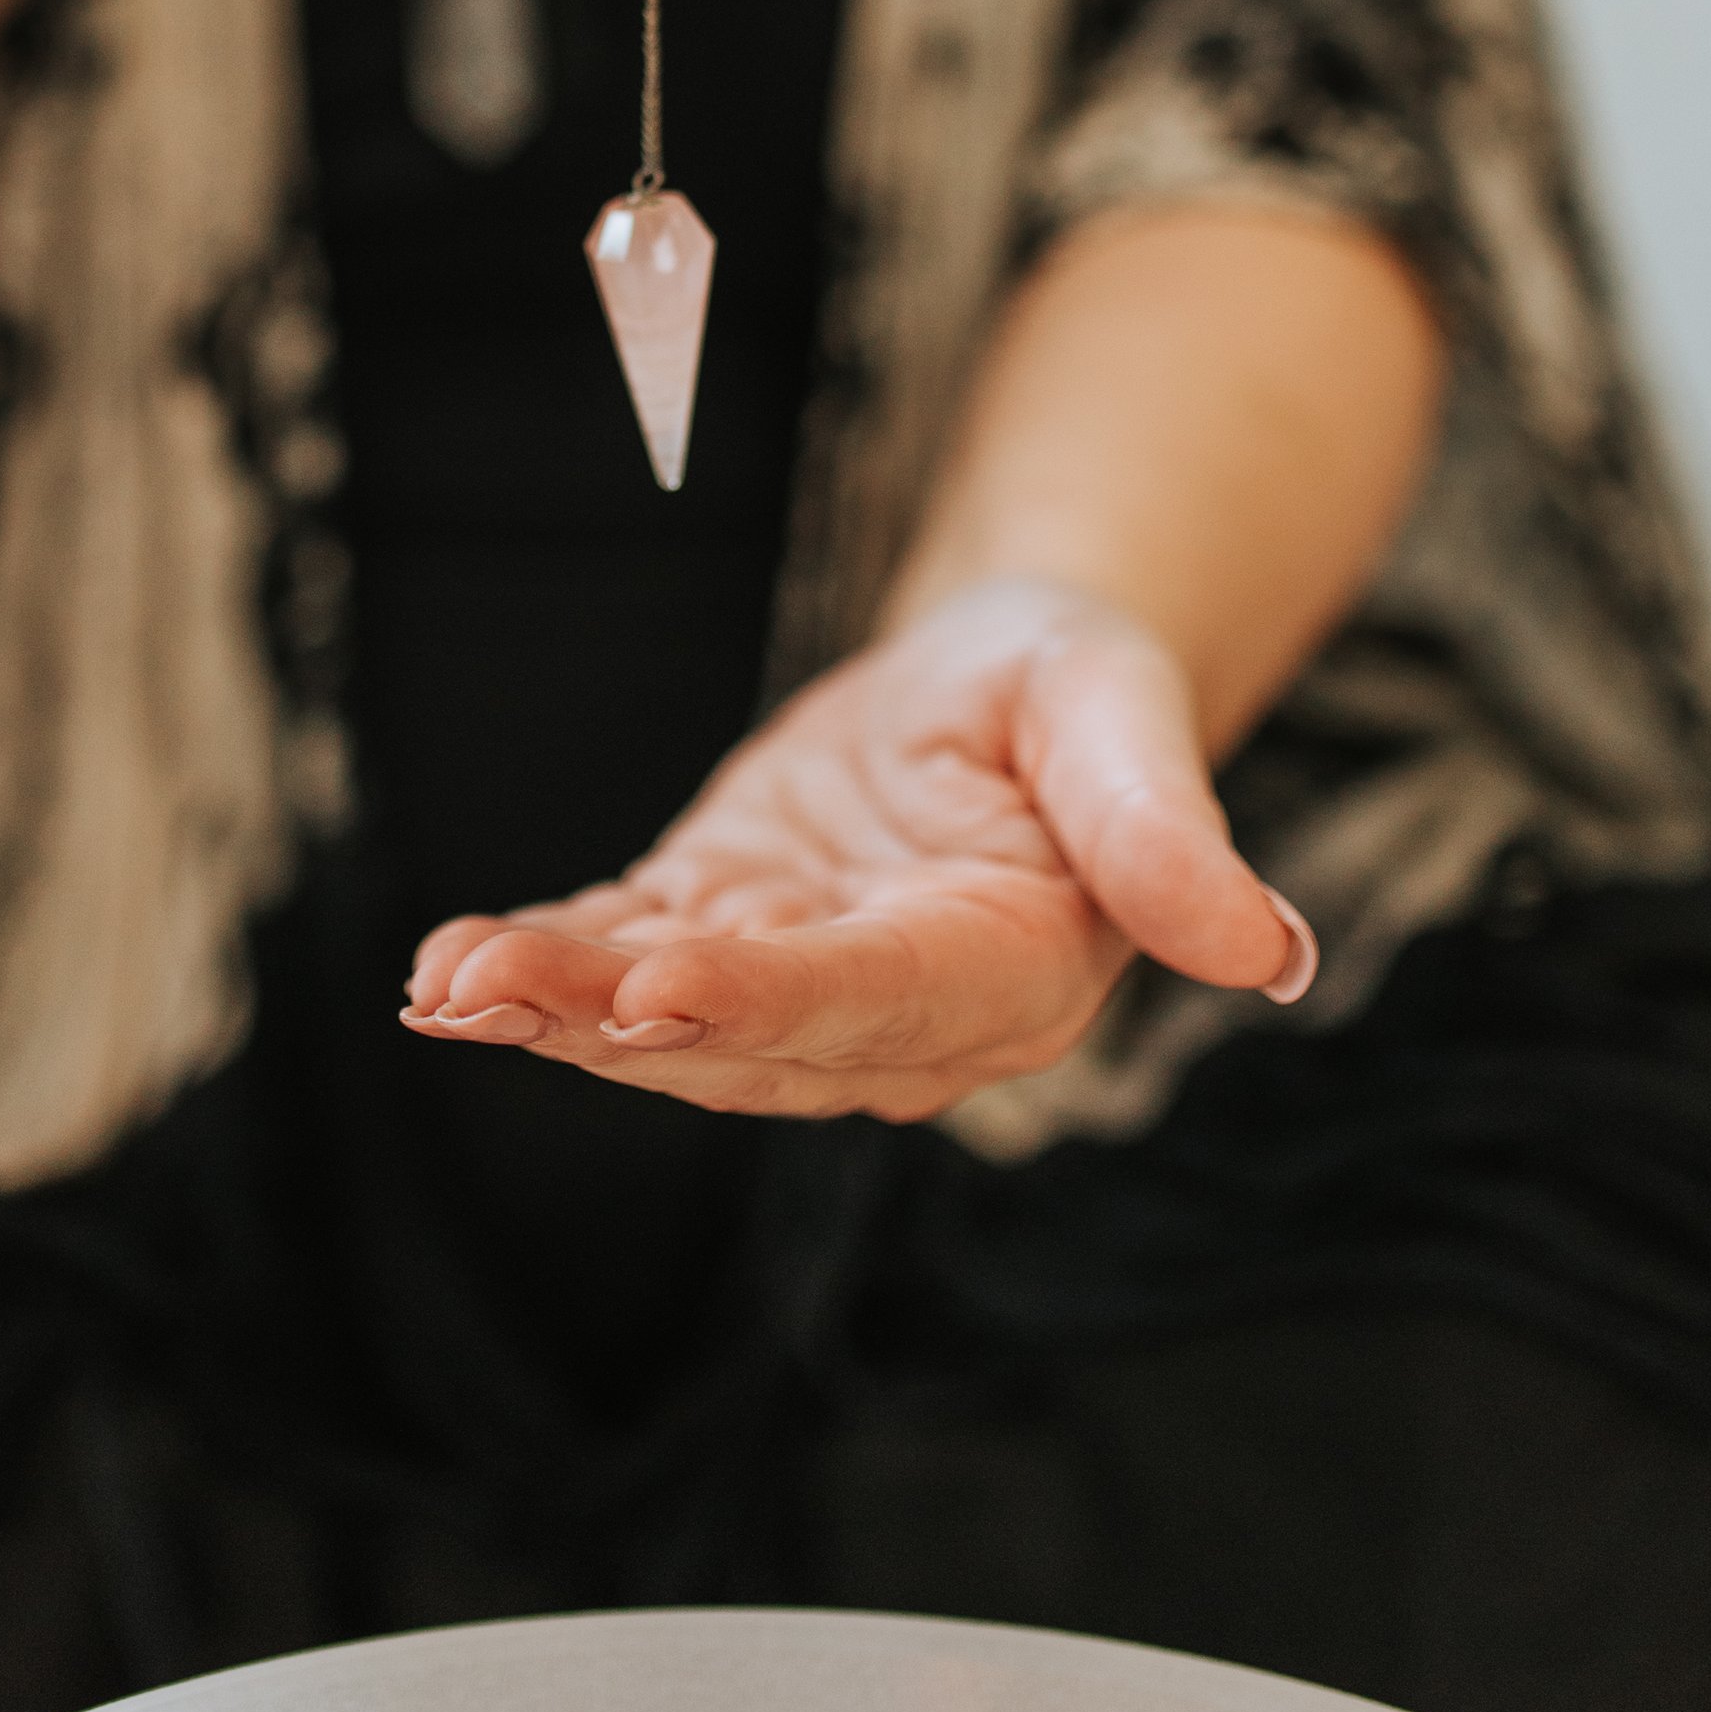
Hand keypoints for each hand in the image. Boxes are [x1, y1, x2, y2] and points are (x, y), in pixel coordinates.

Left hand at [401, 582, 1317, 1119]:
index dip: (764, 997)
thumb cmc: (1079, 688)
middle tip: (482, 993)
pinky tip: (445, 970)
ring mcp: (800, 987)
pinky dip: (542, 967)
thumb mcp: (1122, 716)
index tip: (657, 987)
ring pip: (665, 1020)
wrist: (1010, 679)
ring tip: (443, 988)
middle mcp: (898, 1019)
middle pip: (744, 1032)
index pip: (872, 997)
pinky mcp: (727, 940)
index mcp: (1010, 973)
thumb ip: (1168, 835)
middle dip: (609, 1018)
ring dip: (551, 1009)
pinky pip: (625, 968)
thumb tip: (1267, 954)